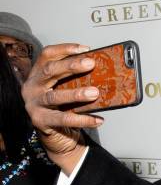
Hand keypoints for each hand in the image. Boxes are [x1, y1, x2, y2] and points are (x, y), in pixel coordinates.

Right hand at [22, 43, 102, 173]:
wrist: (56, 135)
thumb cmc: (64, 107)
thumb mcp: (67, 89)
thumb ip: (77, 80)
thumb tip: (103, 71)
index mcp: (38, 74)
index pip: (47, 55)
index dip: (65, 49)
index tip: (86, 49)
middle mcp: (32, 87)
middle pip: (50, 71)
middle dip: (71, 66)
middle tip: (91, 64)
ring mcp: (33, 104)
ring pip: (55, 96)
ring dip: (77, 94)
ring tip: (95, 93)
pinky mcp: (39, 121)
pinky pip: (64, 119)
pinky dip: (83, 119)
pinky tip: (98, 119)